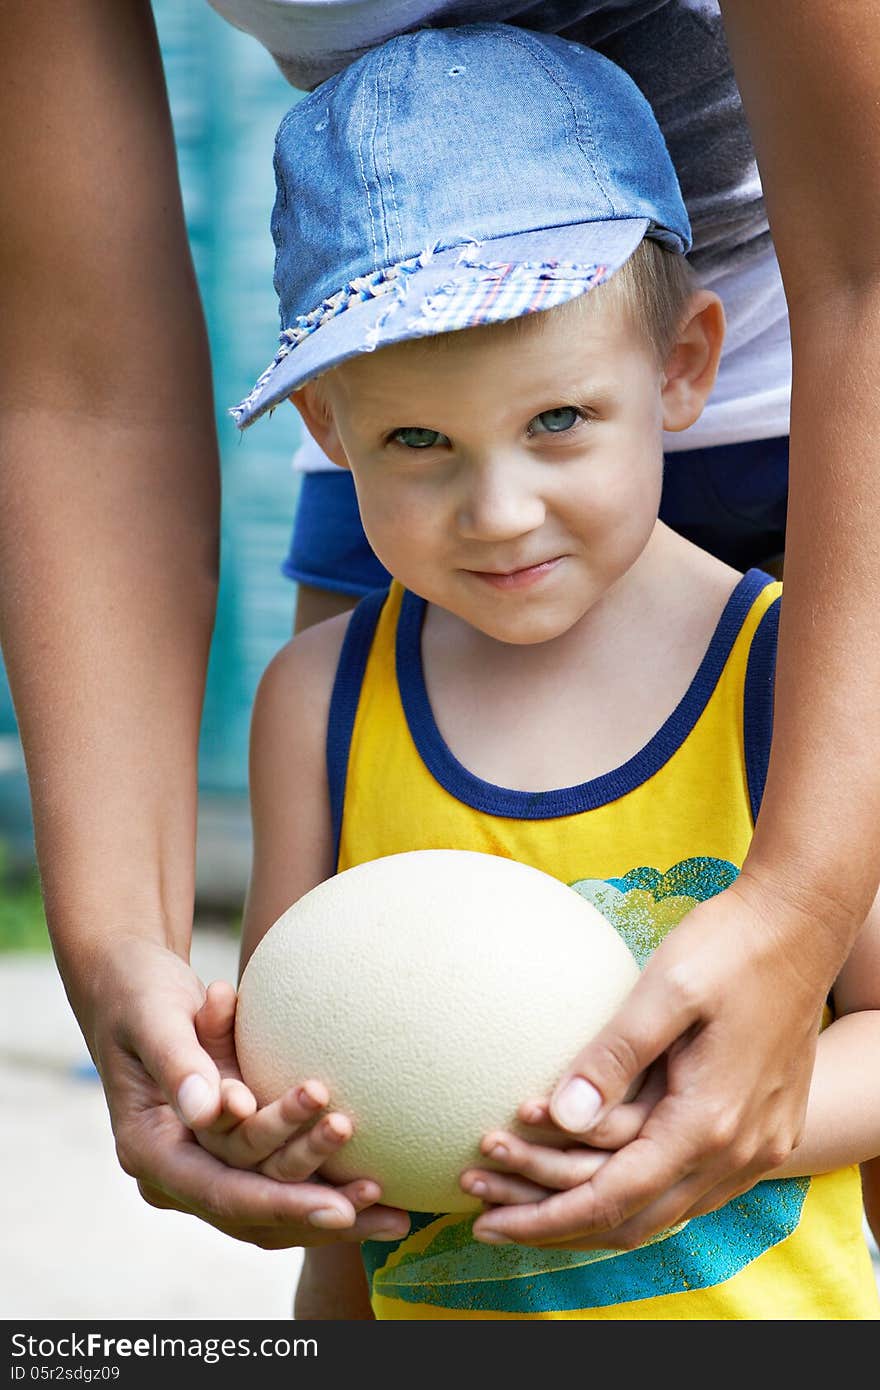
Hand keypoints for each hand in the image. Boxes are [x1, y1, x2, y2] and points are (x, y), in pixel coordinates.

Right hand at [87, 937, 409, 1248]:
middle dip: (314, 1204)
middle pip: (251, 1207)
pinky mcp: (231, 1151)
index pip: (219, 1191)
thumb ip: (180, 1061)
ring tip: (390, 1204)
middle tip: (375, 1194)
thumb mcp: (153, 1016)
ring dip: (329, 1205)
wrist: (131, 984)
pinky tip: (382, 1193)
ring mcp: (204, 1164)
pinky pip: (280, 1181)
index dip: (279, 1203)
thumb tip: (213, 1111)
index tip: (336, 1207)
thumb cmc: (139, 991)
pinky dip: (326, 1187)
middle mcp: (175, 1171)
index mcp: (147, 1149)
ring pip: (271, 1205)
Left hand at [470, 876, 826, 1249]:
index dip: (545, 1217)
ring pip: (663, 1212)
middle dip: (555, 1223)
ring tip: (522, 1192)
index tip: (486, 1221)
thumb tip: (560, 1116)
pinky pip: (690, 1188)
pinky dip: (634, 1191)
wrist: (802, 927)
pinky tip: (593, 1172)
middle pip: (634, 1222)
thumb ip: (614, 1056)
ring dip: (592, 1209)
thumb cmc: (730, 946)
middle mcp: (738, 1151)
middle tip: (485, 1211)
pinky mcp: (761, 1133)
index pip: (613, 1199)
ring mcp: (756, 1148)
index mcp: (709, 1121)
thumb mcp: (666, 987)